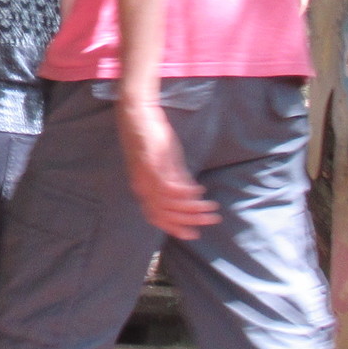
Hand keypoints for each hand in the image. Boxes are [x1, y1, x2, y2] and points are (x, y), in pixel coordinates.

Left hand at [117, 96, 218, 240]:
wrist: (136, 113)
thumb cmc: (149, 136)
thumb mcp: (163, 161)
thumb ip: (175, 177)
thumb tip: (190, 193)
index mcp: (142, 188)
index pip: (157, 217)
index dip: (175, 228)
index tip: (192, 235)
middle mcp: (142, 186)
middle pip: (166, 214)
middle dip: (190, 221)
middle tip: (210, 222)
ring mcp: (147, 175)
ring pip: (170, 203)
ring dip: (193, 208)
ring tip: (211, 208)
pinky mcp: (153, 163)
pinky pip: (169, 185)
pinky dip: (186, 192)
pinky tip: (200, 191)